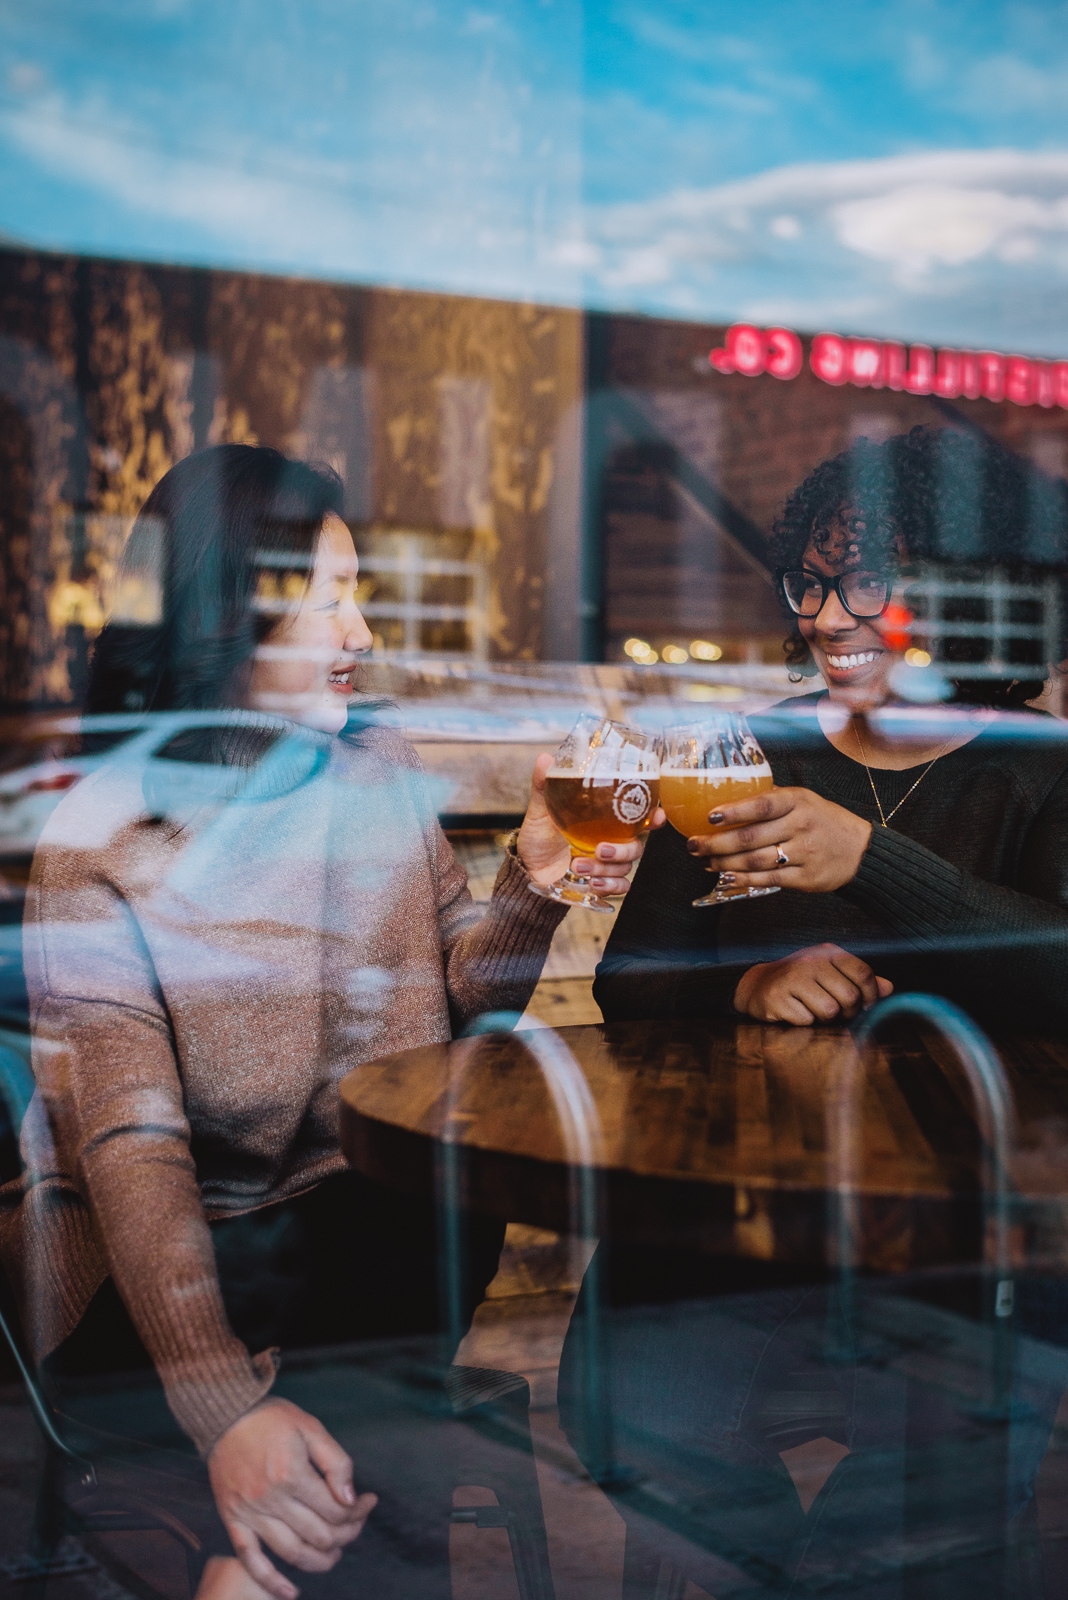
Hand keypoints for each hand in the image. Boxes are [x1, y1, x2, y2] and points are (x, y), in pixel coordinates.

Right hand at [208, 1398, 376, 1599]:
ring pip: (291, 1553)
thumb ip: (336, 1462)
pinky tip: (290, 1593)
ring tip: (333, 1554)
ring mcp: (250, 1513)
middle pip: (319, 1534)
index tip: (368, 1502)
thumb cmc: (272, 1419)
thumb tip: (352, 1497)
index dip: (358, 1510)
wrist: (226, 1416)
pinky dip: (270, 1581)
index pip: (335, 1509)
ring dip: (319, 1561)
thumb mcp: (311, 1428)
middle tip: (355, 1526)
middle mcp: (271, 1499)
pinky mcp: (233, 1520)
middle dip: (345, 1534)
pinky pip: (251, 1559)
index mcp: (293, 1474)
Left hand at [516, 752, 665, 893]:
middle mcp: (610, 841)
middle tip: (600, 849)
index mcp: (603, 821)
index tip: (657, 816)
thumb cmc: (538, 838)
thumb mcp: (540, 810)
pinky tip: (593, 882)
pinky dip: (610, 886)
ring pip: (626, 867)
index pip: (636, 817)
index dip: (653, 817)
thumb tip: (545, 758)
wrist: (527, 869)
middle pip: (636, 846)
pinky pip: (620, 887)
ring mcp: (607, 864)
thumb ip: (544, 786)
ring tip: (578, 864)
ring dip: (606, 868)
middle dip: (622, 849)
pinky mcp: (601, 882)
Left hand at [685, 786, 870, 893]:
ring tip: (706, 861)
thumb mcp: (804, 800)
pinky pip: (767, 880)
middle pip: (750, 838)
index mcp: (798, 802)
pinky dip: (742, 880)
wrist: (859, 850)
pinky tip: (725, 877)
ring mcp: (804, 853)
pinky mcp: (806, 878)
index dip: (733, 811)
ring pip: (755, 861)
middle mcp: (801, 826)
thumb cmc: (823, 821)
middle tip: (694, 845)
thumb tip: (729, 797)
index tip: (708, 817)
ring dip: (724, 863)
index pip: (761, 805)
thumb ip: (772, 798)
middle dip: (715, 843)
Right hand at [734, 943, 892, 1024]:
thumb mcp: (830, 974)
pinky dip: (804, 1022)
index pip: (863, 972)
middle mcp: (810, 962)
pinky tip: (795, 1012)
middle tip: (836, 1011)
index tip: (865, 1006)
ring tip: (814, 1010)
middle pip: (850, 996)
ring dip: (825, 1018)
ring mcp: (792, 978)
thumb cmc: (801, 981)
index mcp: (827, 953)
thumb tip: (888, 988)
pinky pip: (806, 1020)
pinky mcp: (777, 997)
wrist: (758, 985)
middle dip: (847, 1012)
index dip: (870, 995)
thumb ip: (859, 980)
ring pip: (830, 1011)